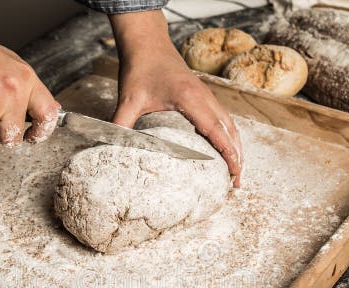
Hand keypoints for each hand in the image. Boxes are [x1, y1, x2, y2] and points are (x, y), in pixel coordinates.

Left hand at [109, 11, 242, 184]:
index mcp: (190, 98)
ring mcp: (206, 95)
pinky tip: (227, 147)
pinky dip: (229, 135)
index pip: (216, 131)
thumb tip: (111, 149)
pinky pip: (223, 117)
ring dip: (236, 146)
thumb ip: (120, 125)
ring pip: (230, 124)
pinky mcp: (204, 94)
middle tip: (237, 182)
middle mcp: (204, 96)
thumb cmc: (139, 68)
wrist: (146, 43)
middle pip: (229, 131)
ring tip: (237, 169)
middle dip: (237, 157)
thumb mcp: (128, 99)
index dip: (228, 154)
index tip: (234, 173)